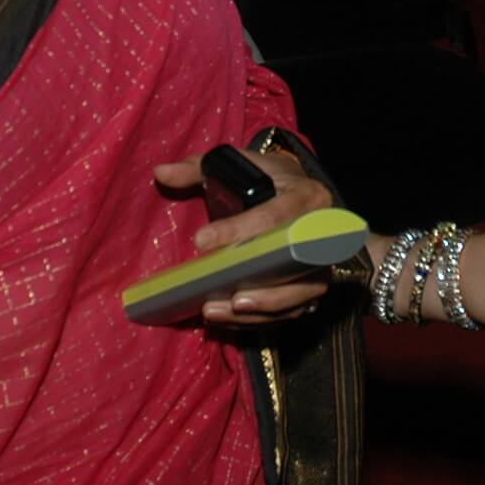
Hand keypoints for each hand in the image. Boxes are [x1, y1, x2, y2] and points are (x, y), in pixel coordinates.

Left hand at [152, 148, 335, 324]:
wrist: (301, 193)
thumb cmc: (268, 179)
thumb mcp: (239, 164)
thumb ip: (199, 167)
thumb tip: (161, 172)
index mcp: (307, 196)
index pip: (275, 216)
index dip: (239, 230)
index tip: (201, 241)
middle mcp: (323, 232)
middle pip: (297, 265)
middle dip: (261, 284)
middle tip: (220, 294)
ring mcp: (323, 264)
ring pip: (298, 295)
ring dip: (258, 311)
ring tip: (214, 311)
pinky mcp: (313, 286)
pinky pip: (291, 311)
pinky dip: (260, 320)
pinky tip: (226, 318)